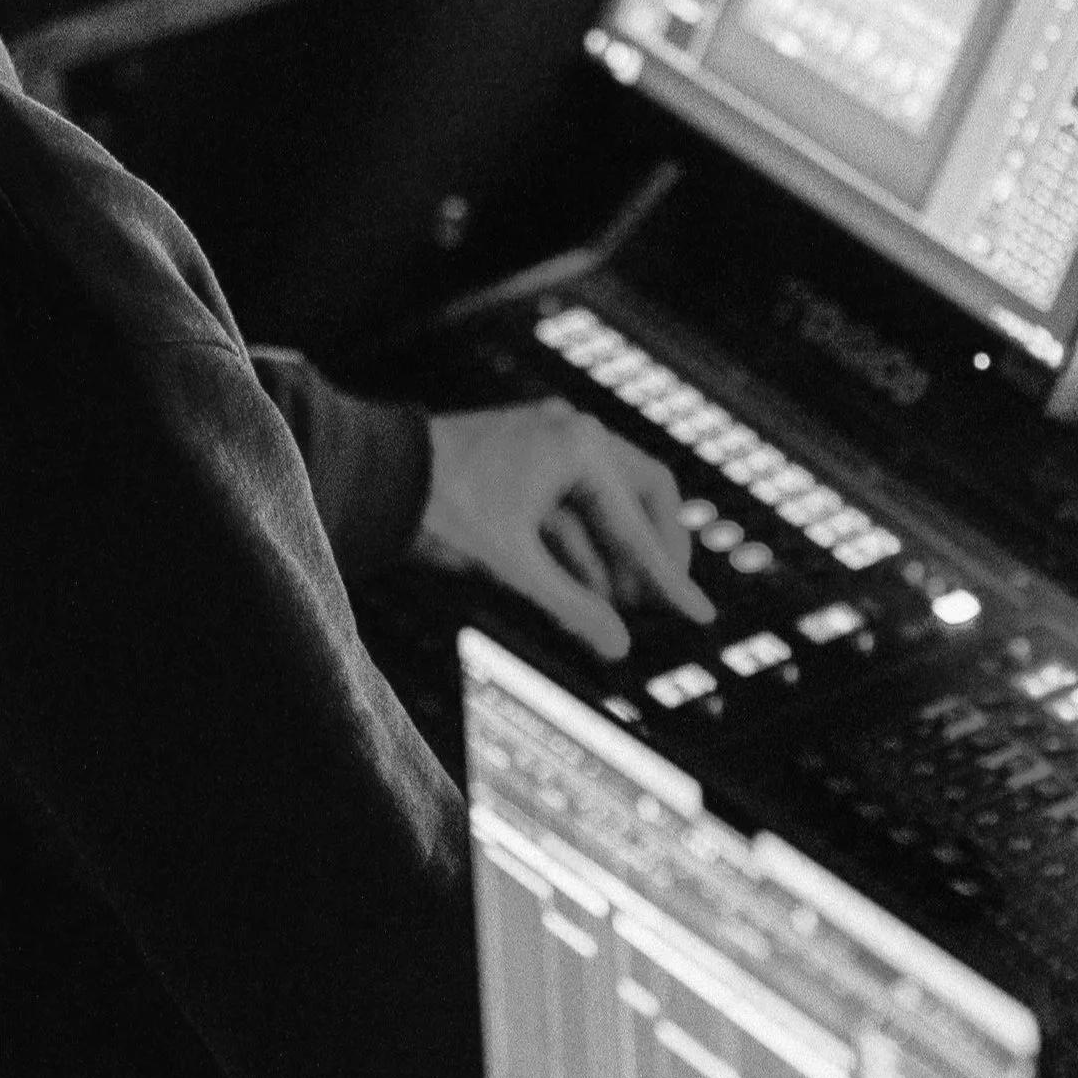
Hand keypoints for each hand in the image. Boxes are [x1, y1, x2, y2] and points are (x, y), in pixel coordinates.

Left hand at [415, 401, 713, 661]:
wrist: (376, 475)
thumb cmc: (440, 507)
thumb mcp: (511, 566)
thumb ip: (570, 606)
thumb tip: (618, 646)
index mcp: (579, 447)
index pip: (639, 525)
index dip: (670, 579)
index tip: (701, 617)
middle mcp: (572, 431)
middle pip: (644, 494)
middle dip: (652, 552)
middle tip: (662, 603)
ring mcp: (549, 437)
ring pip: (608, 497)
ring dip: (615, 550)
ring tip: (617, 605)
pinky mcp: (526, 453)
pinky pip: (575, 497)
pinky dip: (582, 540)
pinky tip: (581, 582)